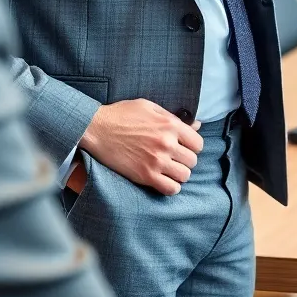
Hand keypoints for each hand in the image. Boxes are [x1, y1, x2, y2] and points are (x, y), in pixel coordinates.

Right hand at [79, 98, 202, 194]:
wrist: (98, 128)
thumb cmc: (123, 114)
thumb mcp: (151, 107)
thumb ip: (174, 117)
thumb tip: (196, 125)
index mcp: (171, 125)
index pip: (198, 144)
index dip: (192, 146)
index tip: (184, 147)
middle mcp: (167, 143)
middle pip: (193, 161)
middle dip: (185, 160)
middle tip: (175, 159)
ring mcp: (156, 161)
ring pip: (184, 176)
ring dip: (179, 174)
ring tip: (169, 169)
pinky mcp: (145, 175)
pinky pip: (170, 189)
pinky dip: (170, 187)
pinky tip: (163, 180)